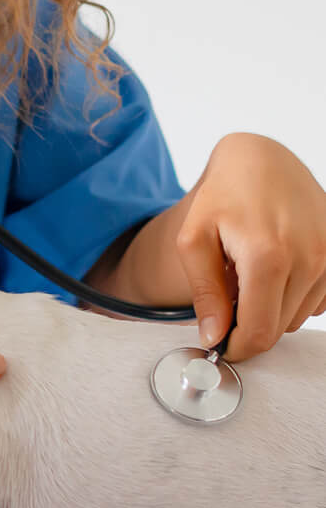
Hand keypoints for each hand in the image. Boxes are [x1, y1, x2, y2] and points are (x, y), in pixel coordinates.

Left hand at [177, 133, 325, 360]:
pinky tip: (274, 269)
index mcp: (268, 257)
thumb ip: (204, 292)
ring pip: (297, 317)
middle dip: (249, 324)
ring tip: (249, 274)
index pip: (258, 332)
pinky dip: (291, 296)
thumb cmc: (223, 197)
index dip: (236, 347)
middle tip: (228, 296)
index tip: (219, 343)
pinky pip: (315, 301)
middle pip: (278, 329)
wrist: (262, 160)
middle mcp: (308, 259)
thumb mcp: (194, 239)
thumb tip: (214, 336)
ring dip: (271, 308)